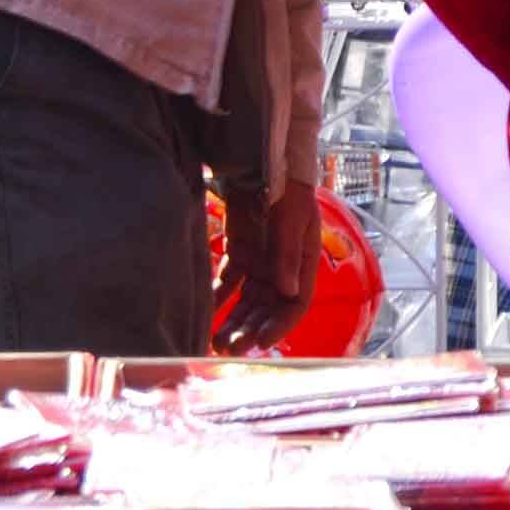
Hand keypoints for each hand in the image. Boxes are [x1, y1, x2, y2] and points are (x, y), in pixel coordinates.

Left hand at [216, 185, 323, 354]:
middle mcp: (282, 269)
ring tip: (216, 341)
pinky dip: (219, 296)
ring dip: (234, 320)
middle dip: (250, 330)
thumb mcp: (292, 220)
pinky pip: (229, 282)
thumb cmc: (287, 189)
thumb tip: (289, 294)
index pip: (294, 305)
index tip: (260, 343)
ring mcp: (260, 263)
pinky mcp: (239, 252)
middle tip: (230, 349)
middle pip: (267, 309)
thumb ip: (287, 255)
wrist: (265, 161)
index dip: (279, 326)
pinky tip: (206, 310)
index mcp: (303, 264)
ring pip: (247, 301)